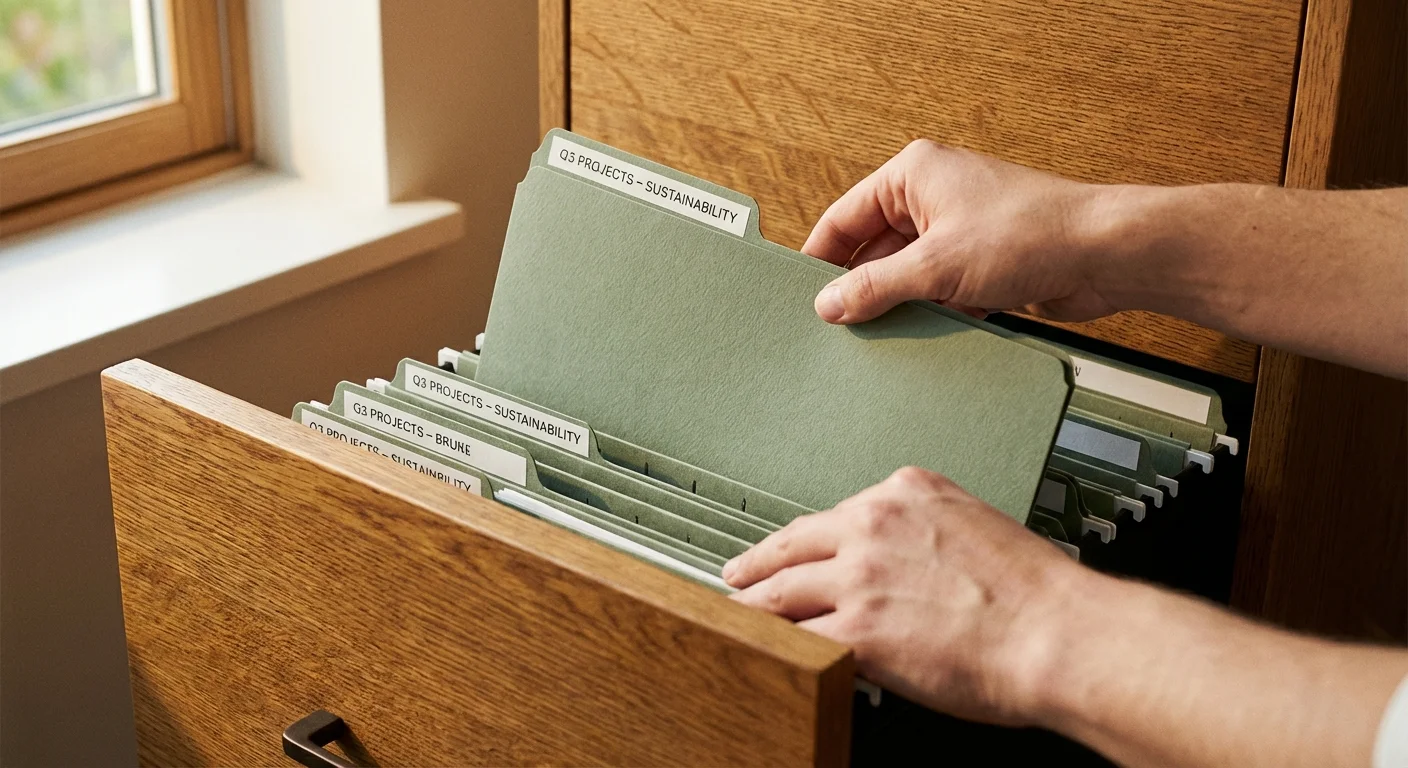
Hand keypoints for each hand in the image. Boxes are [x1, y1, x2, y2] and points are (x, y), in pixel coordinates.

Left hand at [723, 466, 1083, 725]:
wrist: (1059, 636)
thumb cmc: (1037, 596)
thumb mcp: (975, 528)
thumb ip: (925, 534)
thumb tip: (902, 563)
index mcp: (907, 492)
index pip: (835, 514)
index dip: (805, 539)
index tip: (791, 548)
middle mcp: (875, 523)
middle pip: (793, 544)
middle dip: (759, 564)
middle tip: (736, 575)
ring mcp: (860, 575)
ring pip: (781, 590)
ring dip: (753, 606)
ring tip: (737, 616)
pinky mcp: (855, 628)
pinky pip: (796, 638)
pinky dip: (774, 648)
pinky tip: (764, 656)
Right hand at [804, 139, 1116, 323]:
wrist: (1106, 256)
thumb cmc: (1033, 234)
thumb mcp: (936, 266)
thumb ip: (874, 287)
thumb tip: (829, 304)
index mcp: (914, 175)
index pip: (845, 218)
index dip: (820, 258)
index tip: (802, 296)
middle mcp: (935, 196)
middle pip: (874, 249)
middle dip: (861, 288)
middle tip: (838, 328)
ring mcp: (960, 229)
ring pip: (907, 274)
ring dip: (899, 305)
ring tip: (878, 340)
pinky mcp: (983, 262)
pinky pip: (938, 291)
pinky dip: (930, 314)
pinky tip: (921, 340)